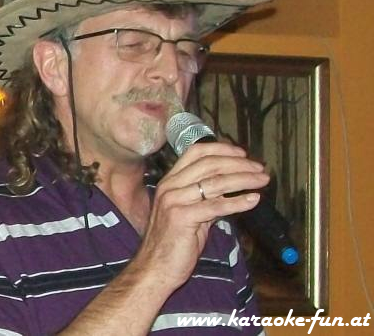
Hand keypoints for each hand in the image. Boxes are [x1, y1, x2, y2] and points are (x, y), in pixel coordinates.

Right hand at [134, 141, 268, 290]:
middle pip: (209, 164)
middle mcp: (170, 186)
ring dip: (243, 179)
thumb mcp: (189, 213)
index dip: (221, 149)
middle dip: (238, 164)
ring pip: (215, 183)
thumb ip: (205, 199)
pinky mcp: (182, 217)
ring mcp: (174, 200)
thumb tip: (231, 189)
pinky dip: (237, 201)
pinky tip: (253, 200)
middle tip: (260, 169)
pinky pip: (215, 206)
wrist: (154, 268)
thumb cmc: (173, 243)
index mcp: (170, 181)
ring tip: (262, 181)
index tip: (242, 154)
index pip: (195, 153)